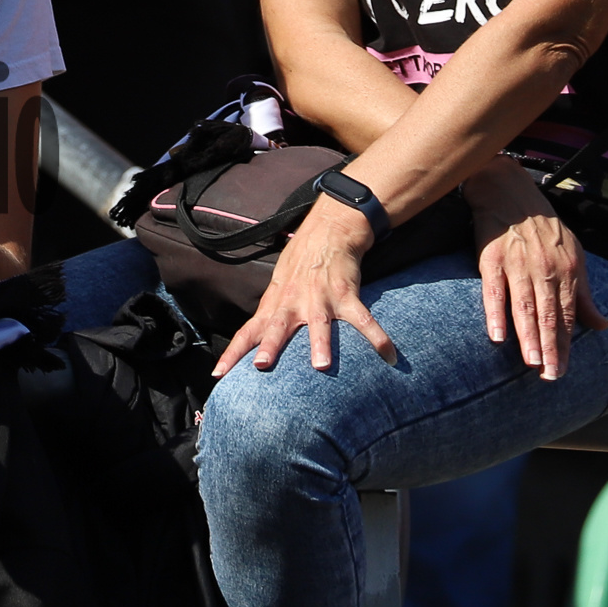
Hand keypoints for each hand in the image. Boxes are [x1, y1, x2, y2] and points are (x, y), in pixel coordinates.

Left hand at [213, 195, 397, 375]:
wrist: (326, 233)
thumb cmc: (298, 266)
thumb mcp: (277, 290)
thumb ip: (270, 317)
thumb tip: (254, 345)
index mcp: (274, 305)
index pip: (248, 332)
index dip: (233, 353)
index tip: (218, 373)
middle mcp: (293, 303)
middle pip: (278, 328)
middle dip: (270, 347)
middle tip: (261, 366)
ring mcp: (320, 298)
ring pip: (318, 324)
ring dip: (320, 344)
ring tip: (322, 366)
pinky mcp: (346, 294)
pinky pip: (362, 319)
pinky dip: (377, 337)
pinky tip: (388, 355)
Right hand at [464, 158, 605, 380]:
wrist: (509, 192)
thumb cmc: (544, 228)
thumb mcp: (574, 256)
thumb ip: (585, 295)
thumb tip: (603, 325)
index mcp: (569, 270)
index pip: (569, 314)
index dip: (566, 344)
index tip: (564, 370)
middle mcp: (546, 269)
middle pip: (549, 314)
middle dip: (551, 348)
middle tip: (551, 376)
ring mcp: (518, 264)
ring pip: (525, 306)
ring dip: (529, 336)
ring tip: (532, 363)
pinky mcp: (490, 259)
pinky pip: (494, 292)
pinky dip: (495, 314)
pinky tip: (497, 336)